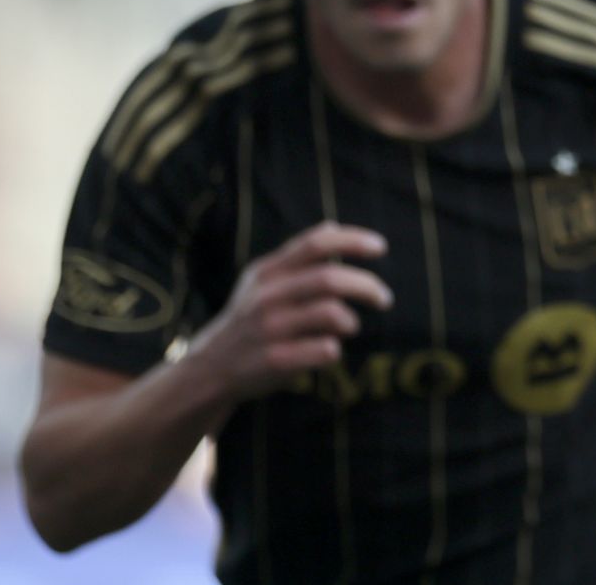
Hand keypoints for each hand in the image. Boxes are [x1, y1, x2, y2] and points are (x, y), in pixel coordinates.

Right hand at [188, 222, 391, 403]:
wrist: (209, 368)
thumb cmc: (250, 318)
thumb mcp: (261, 281)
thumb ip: (296, 256)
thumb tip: (333, 226)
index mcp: (267, 272)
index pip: (315, 244)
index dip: (352, 240)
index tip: (381, 247)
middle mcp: (266, 296)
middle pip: (330, 279)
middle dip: (367, 286)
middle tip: (385, 298)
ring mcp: (269, 329)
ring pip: (331, 314)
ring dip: (350, 320)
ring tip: (348, 327)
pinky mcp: (275, 361)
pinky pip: (325, 350)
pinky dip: (335, 349)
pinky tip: (328, 350)